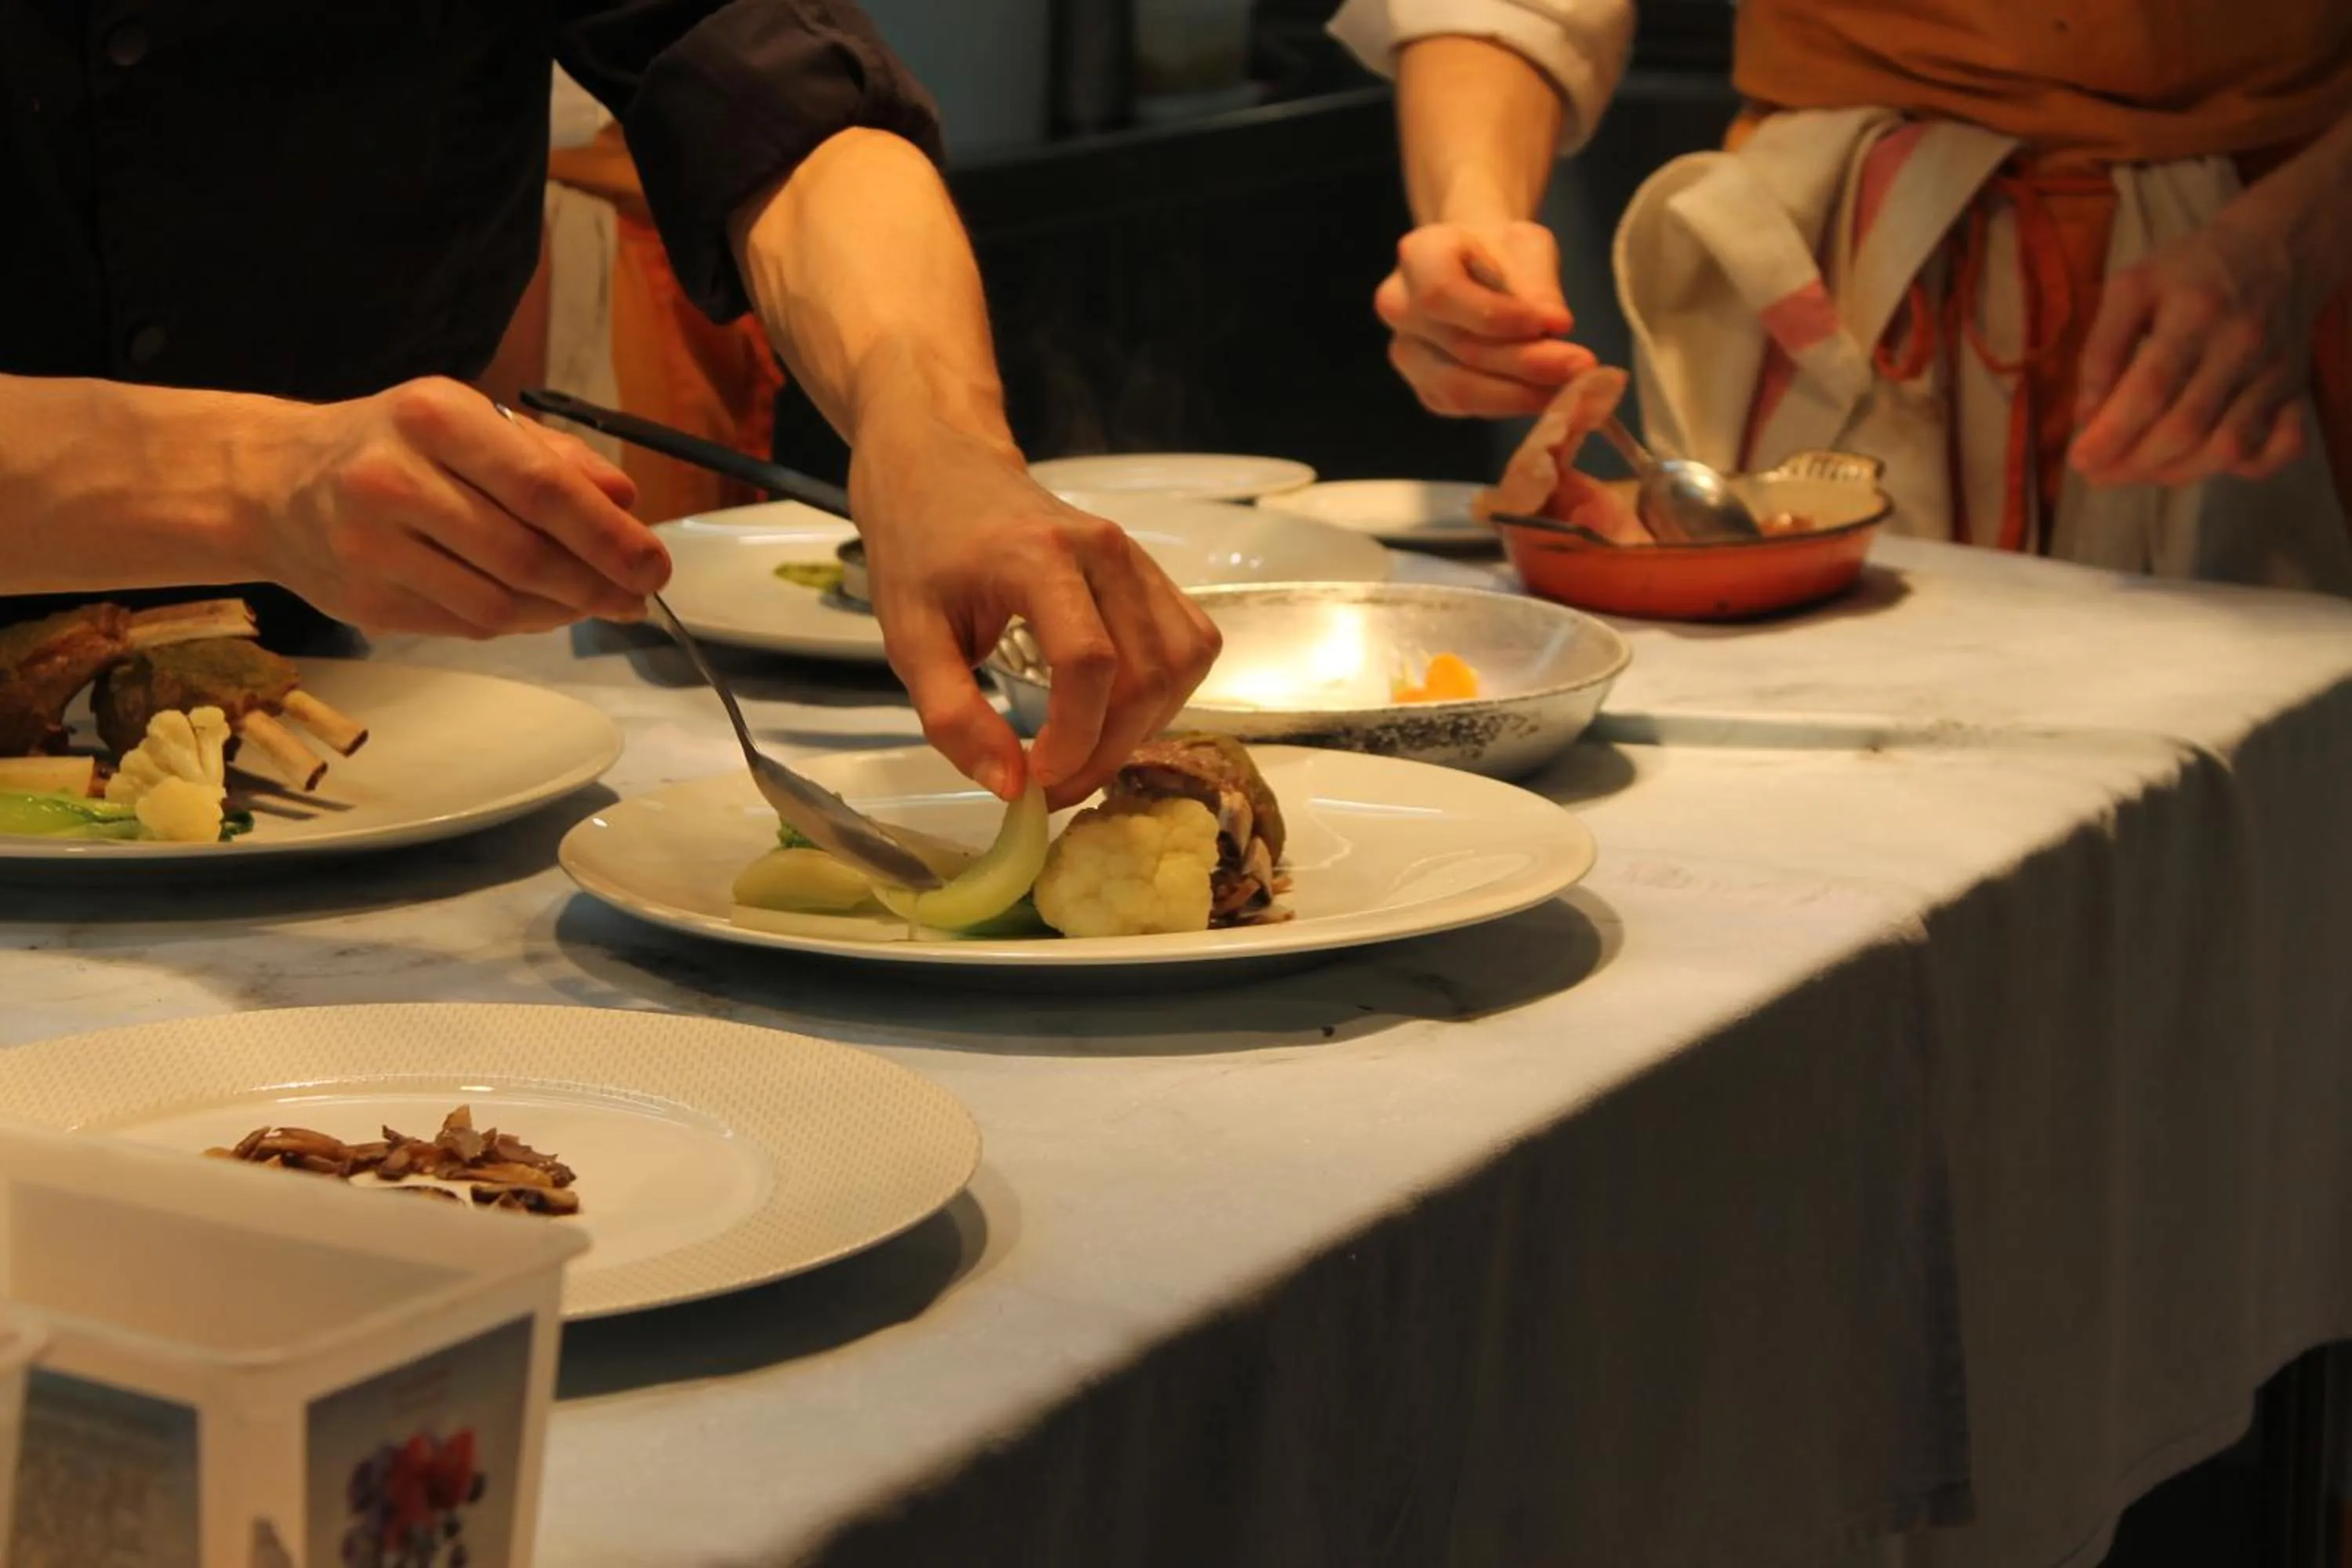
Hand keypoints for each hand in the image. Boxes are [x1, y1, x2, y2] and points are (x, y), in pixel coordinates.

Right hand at [251, 378, 670, 636]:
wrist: (274, 483)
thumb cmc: (394, 444)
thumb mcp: (468, 420)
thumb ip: (551, 455)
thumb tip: (624, 498)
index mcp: (432, 418)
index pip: (540, 487)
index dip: (607, 535)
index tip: (653, 564)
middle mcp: (394, 479)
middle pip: (524, 554)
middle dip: (596, 584)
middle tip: (636, 595)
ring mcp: (372, 547)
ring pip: (498, 604)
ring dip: (562, 612)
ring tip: (597, 602)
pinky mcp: (365, 603)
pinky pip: (466, 627)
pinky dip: (518, 624)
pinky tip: (539, 608)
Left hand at [852, 427, 1220, 808]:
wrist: (944, 468)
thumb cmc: (920, 548)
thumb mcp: (909, 636)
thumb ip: (953, 715)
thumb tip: (1010, 787)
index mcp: (1040, 555)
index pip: (1088, 662)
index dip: (1073, 738)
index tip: (1034, 782)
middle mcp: (1107, 551)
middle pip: (1143, 676)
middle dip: (1104, 752)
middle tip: (1052, 787)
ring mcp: (1139, 560)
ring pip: (1178, 668)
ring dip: (1138, 731)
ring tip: (1081, 755)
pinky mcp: (1154, 575)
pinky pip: (1189, 649)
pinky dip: (1162, 698)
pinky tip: (1114, 716)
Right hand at [1374, 221, 1594, 417]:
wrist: (1478, 266)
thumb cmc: (1503, 251)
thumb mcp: (1528, 247)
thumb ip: (1537, 284)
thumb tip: (1555, 327)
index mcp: (1418, 255)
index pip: (1444, 292)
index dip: (1501, 316)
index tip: (1559, 324)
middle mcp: (1398, 305)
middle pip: (1459, 347)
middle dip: (1527, 363)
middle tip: (1582, 367)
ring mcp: (1405, 351)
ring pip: (1458, 388)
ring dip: (1520, 394)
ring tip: (1573, 390)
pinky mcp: (1424, 387)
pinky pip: (1464, 408)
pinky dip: (1509, 406)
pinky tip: (1548, 398)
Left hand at [2071, 214, 2317, 486]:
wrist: (2276, 250)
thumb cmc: (2189, 273)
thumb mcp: (2132, 288)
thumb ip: (2102, 347)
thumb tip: (2086, 415)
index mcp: (2194, 313)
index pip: (2151, 388)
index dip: (2112, 433)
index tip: (2079, 459)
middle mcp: (2242, 345)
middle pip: (2187, 426)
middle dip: (2133, 462)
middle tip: (2097, 473)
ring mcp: (2276, 371)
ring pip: (2229, 447)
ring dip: (2174, 473)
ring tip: (2135, 472)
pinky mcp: (2298, 389)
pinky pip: (2283, 446)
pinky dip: (2246, 469)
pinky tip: (2203, 464)